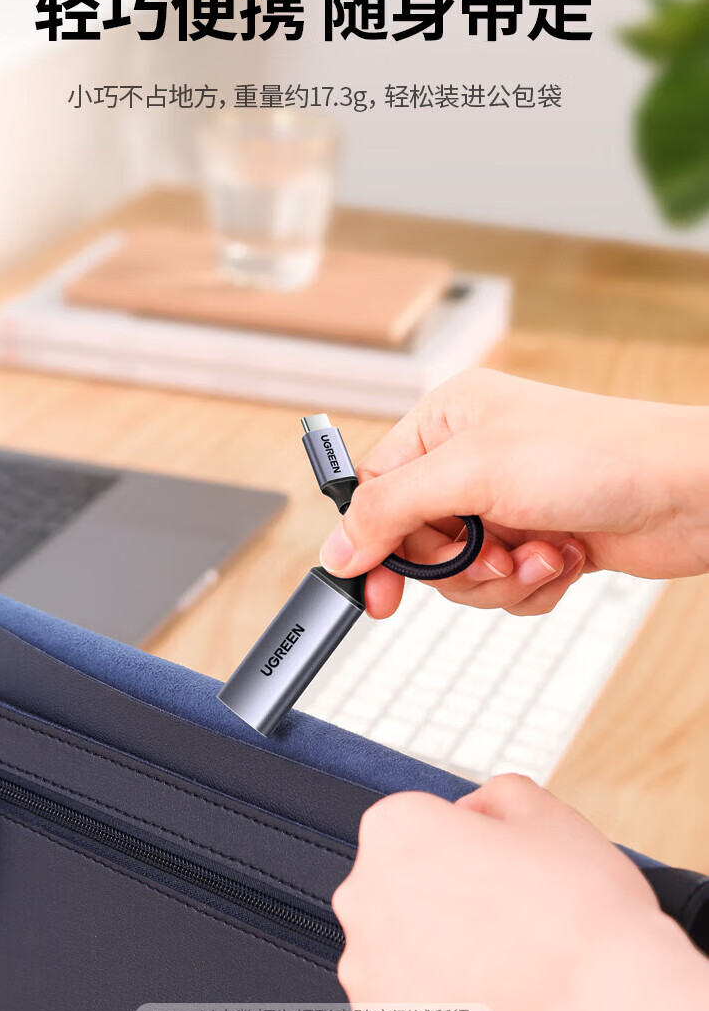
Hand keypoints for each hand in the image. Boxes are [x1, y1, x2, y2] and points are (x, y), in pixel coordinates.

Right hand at [319, 369, 708, 617]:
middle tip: (491, 556)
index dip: (375, 541)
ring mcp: (508, 503)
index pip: (377, 490)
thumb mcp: (473, 473)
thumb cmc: (599, 454)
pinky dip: (534, 585)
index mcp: (447, 421)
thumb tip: (337, 547)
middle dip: (458, 564)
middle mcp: (473, 460)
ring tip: (542, 553)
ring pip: (462, 574)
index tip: (375, 588)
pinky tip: (566, 559)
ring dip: (502, 578)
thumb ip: (392, 510)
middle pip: (418, 541)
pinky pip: (506, 587)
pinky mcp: (542, 541)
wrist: (690, 492)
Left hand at [333, 779, 708, 1010]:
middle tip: (505, 932)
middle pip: (395, 900)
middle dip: (440, 913)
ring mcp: (365, 976)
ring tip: (502, 983)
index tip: (500, 880)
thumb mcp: (547, 812)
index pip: (416, 835)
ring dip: (434, 973)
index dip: (466, 857)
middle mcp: (361, 897)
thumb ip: (494, 796)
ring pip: (394, 967)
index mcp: (394, 830)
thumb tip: (470, 814)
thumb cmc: (585, 908)